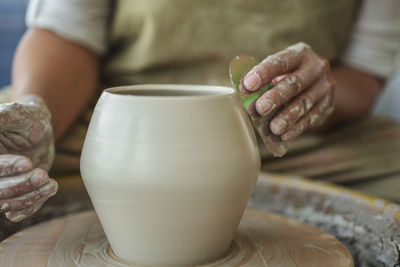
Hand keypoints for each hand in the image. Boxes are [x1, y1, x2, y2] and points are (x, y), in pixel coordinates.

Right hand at [0, 95, 56, 221]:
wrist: (39, 128)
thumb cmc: (26, 117)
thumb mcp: (14, 114)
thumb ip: (1, 118)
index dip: (5, 168)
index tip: (28, 163)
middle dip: (19, 185)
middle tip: (42, 174)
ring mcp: (0, 185)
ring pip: (5, 203)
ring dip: (29, 197)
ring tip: (52, 184)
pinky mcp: (12, 194)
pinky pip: (15, 211)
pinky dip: (30, 207)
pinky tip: (47, 192)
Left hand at [241, 42, 334, 141]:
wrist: (315, 84)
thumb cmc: (286, 76)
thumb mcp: (275, 71)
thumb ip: (261, 80)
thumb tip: (242, 91)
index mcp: (299, 54)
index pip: (281, 61)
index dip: (264, 73)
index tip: (248, 85)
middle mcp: (316, 68)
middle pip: (294, 84)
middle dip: (275, 97)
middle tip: (259, 109)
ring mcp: (324, 87)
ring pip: (304, 103)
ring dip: (287, 117)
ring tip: (273, 128)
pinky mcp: (328, 105)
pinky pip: (311, 118)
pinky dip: (296, 129)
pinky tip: (284, 136)